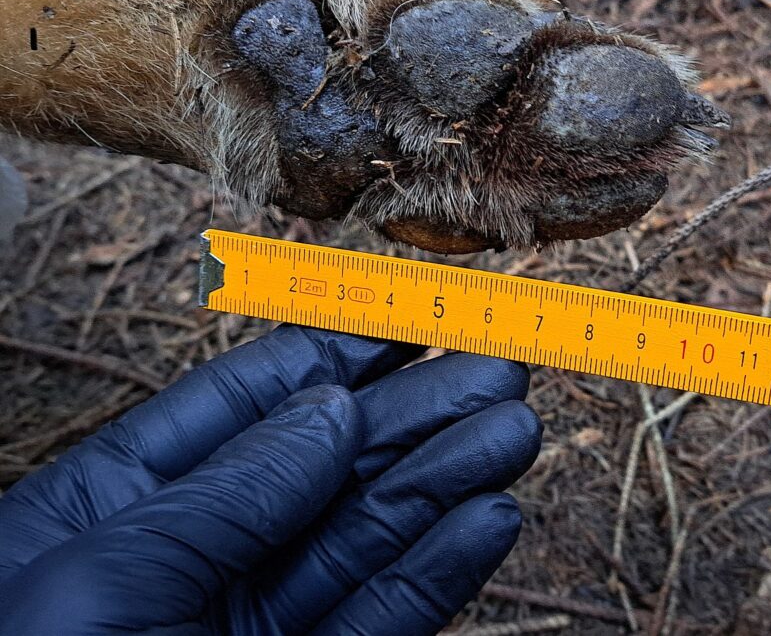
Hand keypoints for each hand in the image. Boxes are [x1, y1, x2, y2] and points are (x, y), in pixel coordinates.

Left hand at [0, 326, 542, 634]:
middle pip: (318, 469)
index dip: (327, 358)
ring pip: (364, 540)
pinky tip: (489, 518)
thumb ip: (226, 492)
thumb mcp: (108, 587)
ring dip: (444, 482)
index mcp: (103, 521)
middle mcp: (184, 570)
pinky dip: (440, 570)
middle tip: (495, 369)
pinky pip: (382, 619)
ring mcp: (247, 635)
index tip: (406, 319)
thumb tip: (327, 408)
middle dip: (411, 415)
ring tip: (515, 430)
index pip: (231, 413)